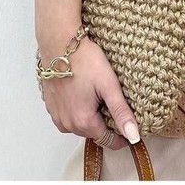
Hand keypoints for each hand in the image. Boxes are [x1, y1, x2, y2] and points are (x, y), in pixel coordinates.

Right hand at [38, 31, 138, 149]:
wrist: (59, 43)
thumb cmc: (85, 60)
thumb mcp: (109, 85)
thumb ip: (121, 112)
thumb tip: (133, 136)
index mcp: (83, 122)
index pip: (108, 141)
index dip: (122, 136)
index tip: (131, 125)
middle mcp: (67, 124)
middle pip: (94, 133)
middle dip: (106, 122)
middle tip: (115, 100)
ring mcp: (57, 116)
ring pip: (81, 125)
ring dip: (91, 116)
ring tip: (99, 94)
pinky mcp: (51, 106)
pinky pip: (68, 116)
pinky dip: (78, 109)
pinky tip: (84, 92)